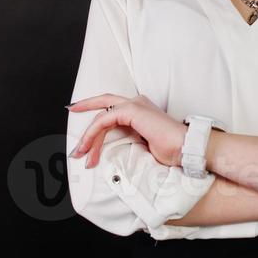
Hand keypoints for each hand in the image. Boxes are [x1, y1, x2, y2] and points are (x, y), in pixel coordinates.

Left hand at [67, 93, 186, 168]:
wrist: (185, 148)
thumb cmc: (171, 149)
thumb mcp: (143, 145)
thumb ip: (128, 141)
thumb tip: (113, 151)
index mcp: (141, 110)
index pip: (114, 109)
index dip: (97, 111)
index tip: (86, 120)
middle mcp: (137, 103)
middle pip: (104, 103)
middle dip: (86, 106)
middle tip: (71, 110)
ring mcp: (135, 105)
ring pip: (102, 117)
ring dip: (88, 137)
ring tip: (81, 154)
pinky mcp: (132, 110)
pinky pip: (104, 120)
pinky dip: (93, 134)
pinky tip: (88, 147)